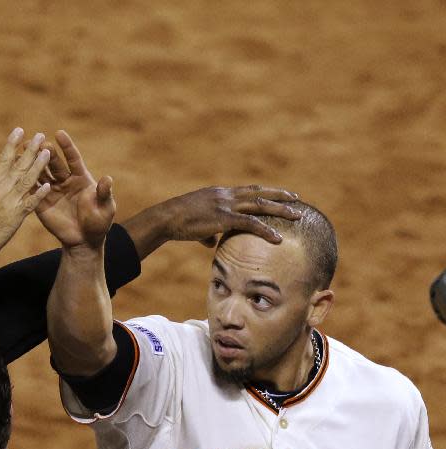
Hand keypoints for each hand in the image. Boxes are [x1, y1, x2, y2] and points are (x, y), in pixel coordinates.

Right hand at [0, 128, 50, 277]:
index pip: (3, 159)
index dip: (12, 144)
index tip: (20, 131)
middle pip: (18, 165)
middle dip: (30, 149)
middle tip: (41, 135)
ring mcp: (8, 203)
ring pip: (27, 180)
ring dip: (39, 165)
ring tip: (49, 152)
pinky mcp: (15, 217)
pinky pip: (30, 203)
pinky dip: (39, 194)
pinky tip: (49, 185)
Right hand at [34, 130, 114, 249]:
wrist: (84, 241)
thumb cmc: (99, 223)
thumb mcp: (106, 208)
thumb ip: (104, 193)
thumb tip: (107, 179)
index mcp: (80, 178)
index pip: (72, 158)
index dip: (66, 147)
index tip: (59, 134)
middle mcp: (65, 181)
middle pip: (54, 164)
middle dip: (46, 153)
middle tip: (37, 142)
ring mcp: (52, 191)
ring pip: (41, 174)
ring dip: (33, 163)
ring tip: (23, 151)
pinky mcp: (42, 203)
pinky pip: (33, 191)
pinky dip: (26, 182)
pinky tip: (17, 173)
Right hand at [122, 185, 301, 257]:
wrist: (166, 218)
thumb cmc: (177, 222)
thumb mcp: (195, 224)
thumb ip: (208, 232)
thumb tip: (213, 242)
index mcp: (220, 194)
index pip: (248, 190)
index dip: (265, 192)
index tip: (279, 194)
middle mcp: (226, 195)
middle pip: (259, 193)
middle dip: (279, 196)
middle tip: (296, 200)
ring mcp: (226, 205)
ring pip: (260, 205)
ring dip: (280, 210)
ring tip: (297, 215)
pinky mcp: (224, 218)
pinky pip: (250, 223)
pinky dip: (266, 230)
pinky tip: (277, 238)